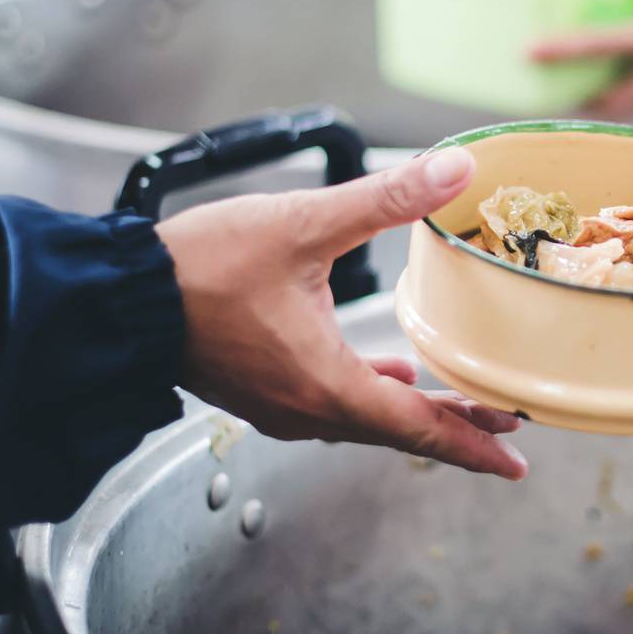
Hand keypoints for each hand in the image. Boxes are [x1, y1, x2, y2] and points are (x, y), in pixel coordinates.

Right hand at [156, 149, 527, 479]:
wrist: (118, 297)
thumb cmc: (202, 268)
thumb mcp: (305, 223)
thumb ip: (387, 199)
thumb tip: (454, 169)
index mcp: (326, 386)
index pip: (418, 426)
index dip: (472, 442)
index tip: (514, 464)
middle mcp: (306, 411)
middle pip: (397, 430)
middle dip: (455, 429)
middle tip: (505, 433)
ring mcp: (279, 406)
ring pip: (364, 420)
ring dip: (412, 412)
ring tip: (456, 404)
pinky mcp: (258, 390)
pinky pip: (330, 404)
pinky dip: (369, 395)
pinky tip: (381, 372)